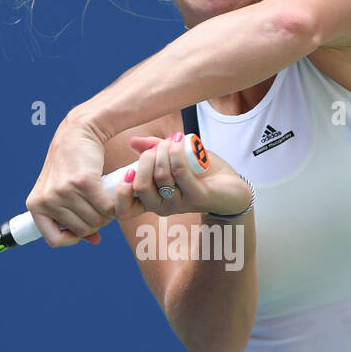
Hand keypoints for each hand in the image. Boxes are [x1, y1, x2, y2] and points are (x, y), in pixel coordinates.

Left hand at [24, 116, 108, 246]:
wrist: (78, 133)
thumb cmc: (72, 166)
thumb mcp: (64, 193)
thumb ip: (75, 219)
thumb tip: (94, 241)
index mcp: (35, 204)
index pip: (53, 240)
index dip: (72, 238)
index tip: (84, 230)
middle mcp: (46, 200)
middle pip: (80, 231)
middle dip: (94, 222)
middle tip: (99, 206)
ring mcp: (63, 191)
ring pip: (95, 221)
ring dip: (106, 213)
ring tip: (104, 197)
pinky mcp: (83, 182)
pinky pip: (106, 209)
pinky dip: (114, 205)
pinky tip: (114, 194)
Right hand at [114, 132, 251, 220]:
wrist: (231, 185)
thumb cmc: (199, 173)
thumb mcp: (172, 158)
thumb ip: (152, 149)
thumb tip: (132, 141)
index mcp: (150, 200)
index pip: (123, 210)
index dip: (119, 193)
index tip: (128, 172)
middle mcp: (161, 206)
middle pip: (140, 186)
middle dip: (146, 160)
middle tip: (157, 149)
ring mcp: (179, 204)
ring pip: (161, 176)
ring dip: (165, 152)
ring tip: (174, 143)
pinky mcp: (198, 198)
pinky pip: (180, 172)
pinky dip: (177, 152)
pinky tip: (181, 142)